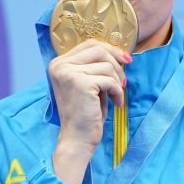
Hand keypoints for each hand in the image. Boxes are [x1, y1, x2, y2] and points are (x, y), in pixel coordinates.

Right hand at [49, 39, 130, 183]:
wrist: (77, 139)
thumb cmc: (85, 113)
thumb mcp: (88, 84)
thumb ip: (95, 66)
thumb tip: (121, 53)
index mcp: (59, 63)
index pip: (89, 44)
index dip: (110, 50)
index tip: (125, 61)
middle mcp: (60, 65)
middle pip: (98, 49)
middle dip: (117, 63)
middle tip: (124, 80)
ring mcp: (68, 73)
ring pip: (106, 65)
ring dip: (117, 81)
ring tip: (116, 96)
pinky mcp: (81, 83)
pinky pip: (109, 80)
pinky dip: (117, 91)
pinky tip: (116, 103)